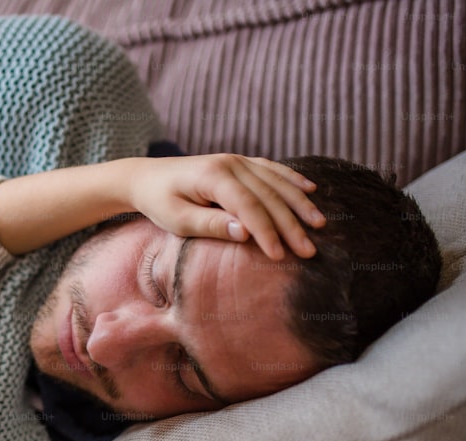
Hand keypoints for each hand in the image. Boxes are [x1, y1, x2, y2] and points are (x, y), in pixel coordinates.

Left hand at [127, 154, 326, 259]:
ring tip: (319, 224)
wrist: (146, 178)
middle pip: (269, 196)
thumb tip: (246, 233)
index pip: (248, 206)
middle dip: (291, 225)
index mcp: (213, 176)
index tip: (279, 256)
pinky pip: (272, 169)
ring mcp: (237, 160)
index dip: (266, 232)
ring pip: (276, 182)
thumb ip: (210, 225)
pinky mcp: (239, 162)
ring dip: (299, 203)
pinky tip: (311, 190)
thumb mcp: (177, 219)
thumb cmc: (158, 202)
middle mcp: (230, 163)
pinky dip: (292, 180)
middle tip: (309, 251)